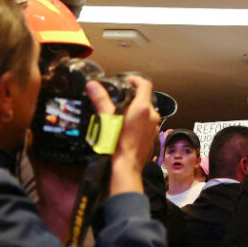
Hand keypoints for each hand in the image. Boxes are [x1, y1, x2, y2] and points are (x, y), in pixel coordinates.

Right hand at [89, 75, 161, 194]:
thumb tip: (93, 85)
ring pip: (147, 112)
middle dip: (134, 97)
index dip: (136, 80)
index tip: (128, 81)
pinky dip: (139, 122)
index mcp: (142, 108)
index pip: (145, 84)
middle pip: (146, 98)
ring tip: (122, 115)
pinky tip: (127, 129)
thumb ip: (101, 100)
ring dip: (137, 110)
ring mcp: (154, 127)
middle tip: (121, 99)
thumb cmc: (117, 145)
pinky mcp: (153, 137)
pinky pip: (147, 124)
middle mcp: (152, 116)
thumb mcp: (106, 119)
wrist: (125, 167)